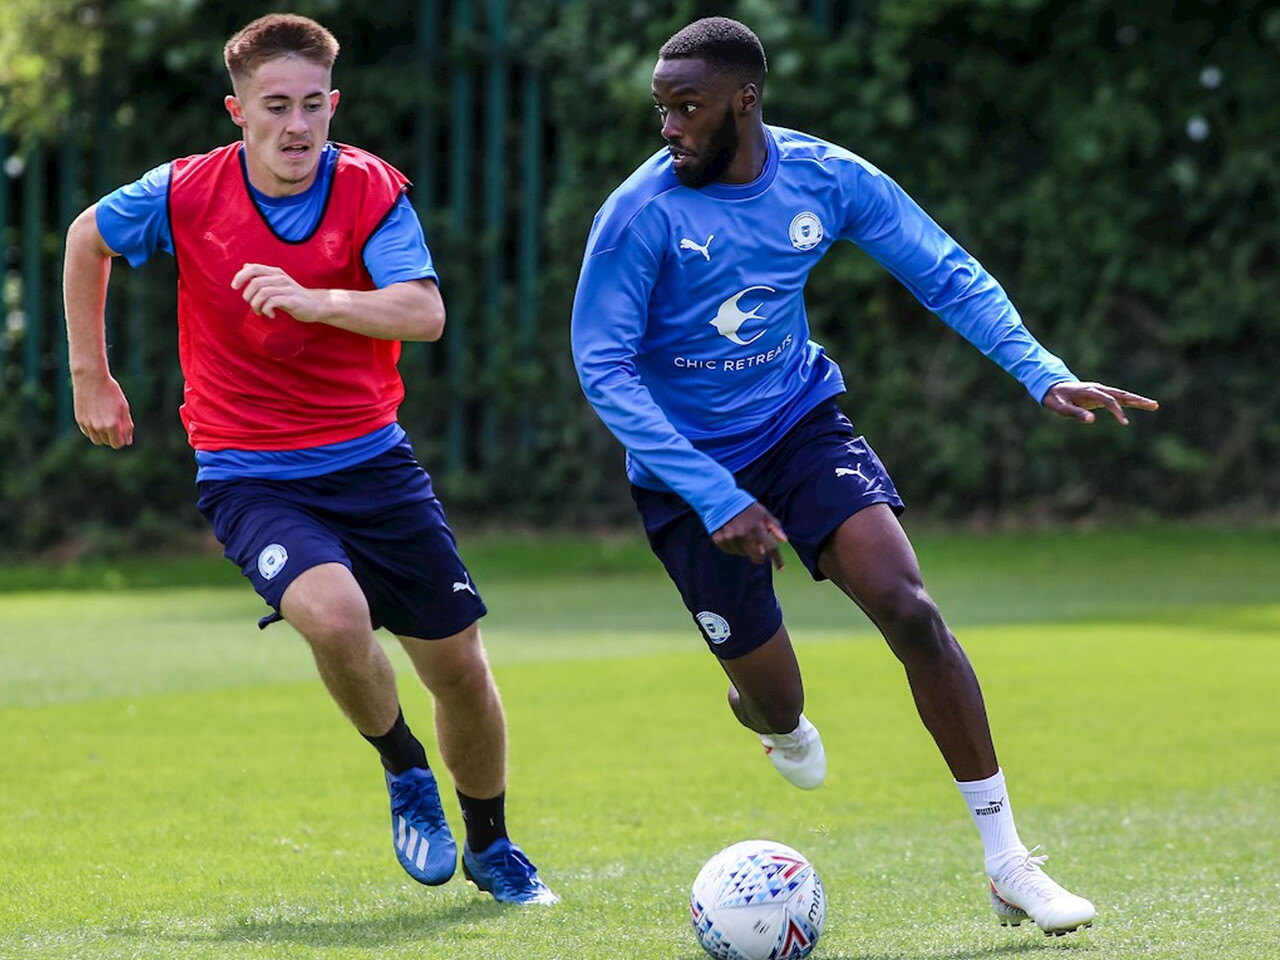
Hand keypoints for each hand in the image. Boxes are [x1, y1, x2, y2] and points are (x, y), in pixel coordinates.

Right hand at [72, 372, 133, 447]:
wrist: (91, 379)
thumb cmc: (111, 392)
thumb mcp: (124, 408)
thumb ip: (127, 426)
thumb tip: (127, 441)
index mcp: (111, 425)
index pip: (118, 444)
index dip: (122, 439)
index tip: (124, 431)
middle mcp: (98, 427)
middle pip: (107, 442)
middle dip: (113, 436)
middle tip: (116, 423)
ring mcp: (87, 424)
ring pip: (96, 440)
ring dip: (102, 435)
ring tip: (106, 422)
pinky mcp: (79, 420)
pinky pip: (87, 432)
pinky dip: (93, 430)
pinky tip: (97, 419)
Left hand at [231, 263, 324, 321]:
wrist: (316, 305)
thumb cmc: (293, 296)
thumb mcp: (276, 283)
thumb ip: (261, 276)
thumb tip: (245, 266)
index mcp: (275, 272)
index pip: (253, 268)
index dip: (240, 276)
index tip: (234, 287)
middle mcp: (280, 278)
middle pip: (255, 282)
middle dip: (248, 296)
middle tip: (252, 305)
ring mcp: (286, 288)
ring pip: (262, 293)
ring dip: (256, 305)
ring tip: (260, 312)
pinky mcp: (291, 300)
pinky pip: (272, 302)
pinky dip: (266, 310)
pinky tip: (270, 315)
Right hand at [712, 502, 787, 569]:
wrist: (720, 499)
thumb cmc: (745, 506)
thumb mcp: (763, 513)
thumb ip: (774, 526)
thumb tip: (784, 540)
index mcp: (757, 528)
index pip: (771, 549)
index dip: (777, 560)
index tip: (781, 568)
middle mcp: (744, 535)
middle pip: (757, 557)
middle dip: (759, 554)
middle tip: (757, 546)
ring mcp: (731, 539)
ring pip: (742, 554)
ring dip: (745, 548)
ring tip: (741, 534)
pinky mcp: (719, 540)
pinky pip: (730, 551)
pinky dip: (733, 546)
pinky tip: (732, 535)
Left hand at [1042, 381, 1158, 424]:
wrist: (1053, 388)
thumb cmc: (1056, 399)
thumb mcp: (1062, 408)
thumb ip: (1076, 413)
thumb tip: (1092, 420)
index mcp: (1089, 391)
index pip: (1108, 401)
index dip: (1117, 411)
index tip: (1125, 422)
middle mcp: (1098, 389)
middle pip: (1120, 394)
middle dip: (1137, 400)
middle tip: (1153, 405)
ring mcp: (1101, 391)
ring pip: (1122, 395)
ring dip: (1137, 400)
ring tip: (1154, 405)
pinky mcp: (1101, 395)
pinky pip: (1118, 398)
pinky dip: (1130, 401)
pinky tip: (1141, 405)